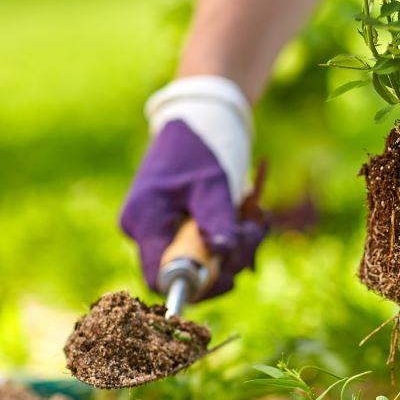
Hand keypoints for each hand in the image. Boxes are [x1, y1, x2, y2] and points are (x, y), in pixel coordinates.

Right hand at [119, 77, 264, 298]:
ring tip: (256, 218)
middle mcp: (145, 228)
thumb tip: (224, 257)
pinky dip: (229, 237)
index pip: (160, 276)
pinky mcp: (176, 224)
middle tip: (255, 233)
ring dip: (234, 247)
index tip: (230, 274)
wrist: (198, 115)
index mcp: (144, 220)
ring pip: (200, 259)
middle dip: (226, 260)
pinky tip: (246, 216)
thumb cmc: (201, 145)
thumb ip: (218, 222)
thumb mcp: (213, 184)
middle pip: (185, 270)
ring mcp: (159, 227)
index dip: (196, 284)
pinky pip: (204, 245)